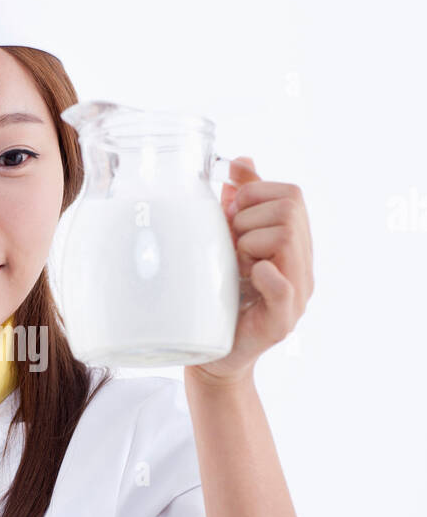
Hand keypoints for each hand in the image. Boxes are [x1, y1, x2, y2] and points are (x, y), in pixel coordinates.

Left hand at [189, 156, 314, 385]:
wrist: (213, 355)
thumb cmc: (221, 297)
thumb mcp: (228, 242)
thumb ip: (241, 203)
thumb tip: (241, 162)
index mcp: (294, 244)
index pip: (291, 194)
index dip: (255, 195)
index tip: (231, 217)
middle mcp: (303, 267)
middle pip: (290, 211)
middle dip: (249, 218)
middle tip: (230, 245)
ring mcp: (298, 294)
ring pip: (287, 238)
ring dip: (250, 243)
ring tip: (236, 265)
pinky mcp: (282, 321)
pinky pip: (284, 285)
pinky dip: (266, 273)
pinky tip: (251, 275)